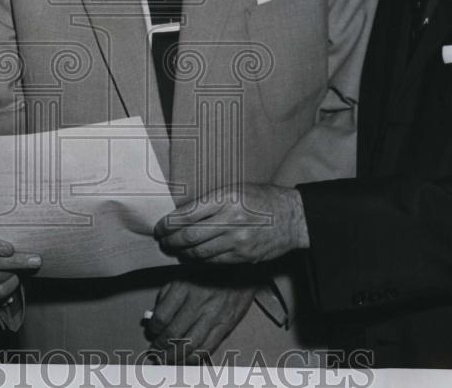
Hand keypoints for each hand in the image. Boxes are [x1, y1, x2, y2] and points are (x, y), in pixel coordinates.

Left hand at [145, 279, 256, 362]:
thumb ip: (166, 293)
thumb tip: (153, 316)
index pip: (162, 316)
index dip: (153, 329)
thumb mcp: (184, 274)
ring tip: (167, 359)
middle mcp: (197, 302)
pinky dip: (194, 357)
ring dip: (174, 356)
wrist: (242, 270)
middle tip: (155, 352)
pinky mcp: (225, 325)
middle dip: (161, 347)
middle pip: (173, 333)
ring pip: (189, 344)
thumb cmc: (209, 272)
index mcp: (183, 287)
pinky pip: (207, 347)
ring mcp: (212, 315)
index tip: (151, 333)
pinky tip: (186, 359)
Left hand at [154, 184, 308, 263]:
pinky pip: (213, 261)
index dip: (168, 223)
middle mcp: (230, 220)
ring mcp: (237, 241)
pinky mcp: (243, 256)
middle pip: (189, 236)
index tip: (159, 227)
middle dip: (171, 241)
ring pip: (199, 252)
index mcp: (226, 198)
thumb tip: (182, 214)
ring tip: (175, 250)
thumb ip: (210, 201)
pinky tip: (193, 257)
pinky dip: (199, 260)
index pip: (187, 214)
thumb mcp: (235, 189)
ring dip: (183, 253)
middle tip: (163, 242)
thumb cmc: (262, 199)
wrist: (293, 218)